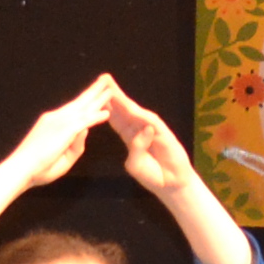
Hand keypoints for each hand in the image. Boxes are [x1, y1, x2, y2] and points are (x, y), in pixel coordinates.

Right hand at [4, 76, 119, 189]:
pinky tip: (107, 113)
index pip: (72, 109)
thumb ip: (76, 144)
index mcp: (52, 123)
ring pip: (83, 107)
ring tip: (111, 88)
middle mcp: (56, 117)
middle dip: (93, 91)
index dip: (85, 101)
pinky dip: (96, 116)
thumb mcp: (63, 157)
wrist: (21, 168)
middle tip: (105, 80)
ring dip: (98, 97)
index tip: (95, 93)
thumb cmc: (38, 168)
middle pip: (79, 102)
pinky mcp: (64, 129)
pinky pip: (84, 120)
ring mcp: (59, 121)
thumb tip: (85, 130)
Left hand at [101, 85, 195, 199]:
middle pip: (125, 108)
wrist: (171, 185)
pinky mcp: (166, 135)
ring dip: (126, 100)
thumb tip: (142, 132)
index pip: (115, 117)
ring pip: (137, 112)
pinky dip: (143, 117)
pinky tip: (134, 109)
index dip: (104, 105)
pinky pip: (153, 124)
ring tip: (113, 87)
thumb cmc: (152, 175)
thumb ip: (135, 149)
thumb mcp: (135, 164)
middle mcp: (141, 128)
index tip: (93, 93)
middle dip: (114, 94)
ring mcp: (153, 130)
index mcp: (130, 135)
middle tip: (102, 78)